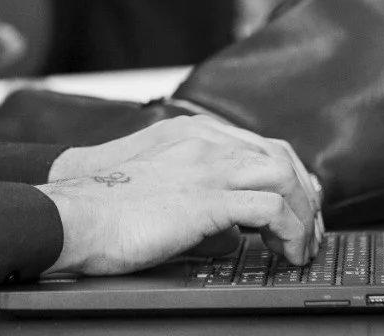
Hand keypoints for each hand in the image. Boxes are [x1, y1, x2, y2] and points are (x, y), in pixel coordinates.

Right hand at [49, 114, 321, 232]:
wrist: (76, 213)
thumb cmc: (106, 206)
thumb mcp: (158, 183)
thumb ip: (195, 191)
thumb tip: (231, 230)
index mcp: (190, 132)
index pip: (260, 145)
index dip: (288, 179)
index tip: (297, 210)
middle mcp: (203, 140)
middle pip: (280, 156)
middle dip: (304, 197)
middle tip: (307, 234)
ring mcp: (205, 165)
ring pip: (284, 176)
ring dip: (302, 215)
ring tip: (298, 247)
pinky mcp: (206, 198)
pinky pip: (271, 208)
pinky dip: (289, 231)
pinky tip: (282, 251)